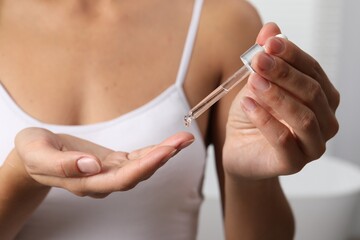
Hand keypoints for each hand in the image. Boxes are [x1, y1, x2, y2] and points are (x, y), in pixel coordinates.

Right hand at [13, 127, 193, 197]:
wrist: (35, 154)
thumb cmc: (34, 153)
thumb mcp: (37, 154)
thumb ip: (61, 164)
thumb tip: (91, 165)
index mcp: (85, 182)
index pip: (121, 179)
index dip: (145, 167)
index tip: (166, 151)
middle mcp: (102, 181)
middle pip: (138, 173)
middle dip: (163, 157)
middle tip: (184, 140)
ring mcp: (110, 172)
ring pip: (142, 166)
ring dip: (164, 152)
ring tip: (184, 138)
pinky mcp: (113, 162)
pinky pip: (138, 158)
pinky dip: (154, 150)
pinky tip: (170, 143)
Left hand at [223, 22, 338, 179]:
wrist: (239, 150)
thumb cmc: (252, 117)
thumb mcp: (256, 84)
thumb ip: (265, 59)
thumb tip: (271, 28)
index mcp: (321, 98)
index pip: (313, 71)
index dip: (292, 55)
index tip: (270, 44)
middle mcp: (324, 121)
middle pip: (312, 92)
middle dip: (284, 73)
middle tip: (259, 61)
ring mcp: (312, 145)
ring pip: (304, 117)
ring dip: (277, 96)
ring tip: (253, 82)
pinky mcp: (294, 163)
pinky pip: (283, 140)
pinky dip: (264, 120)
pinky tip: (247, 105)